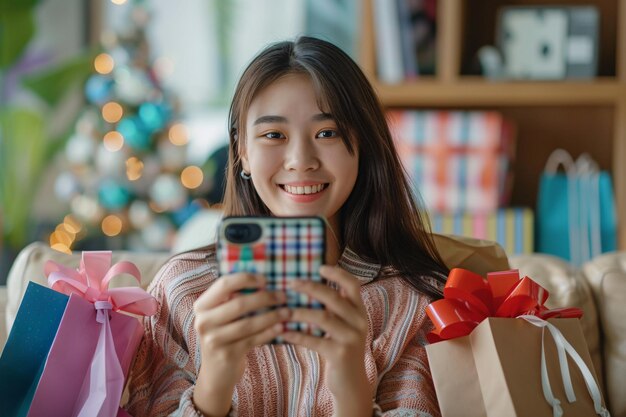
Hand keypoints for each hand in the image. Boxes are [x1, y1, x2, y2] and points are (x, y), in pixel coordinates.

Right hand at [192, 272, 289, 416]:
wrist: (216, 374)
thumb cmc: (225, 336)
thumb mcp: (221, 316)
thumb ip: (233, 298)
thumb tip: (265, 279)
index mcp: (202, 306)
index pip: (224, 284)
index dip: (246, 278)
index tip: (265, 279)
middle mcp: (203, 321)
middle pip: (239, 303)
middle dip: (265, 297)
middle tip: (283, 296)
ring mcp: (214, 339)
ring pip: (249, 323)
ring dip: (272, 316)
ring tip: (288, 311)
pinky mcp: (227, 354)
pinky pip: (253, 339)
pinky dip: (269, 332)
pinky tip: (282, 327)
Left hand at [281, 265, 372, 416]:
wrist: (350, 382)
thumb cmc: (339, 347)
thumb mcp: (342, 325)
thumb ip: (332, 308)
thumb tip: (304, 286)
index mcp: (359, 310)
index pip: (353, 284)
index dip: (338, 273)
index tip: (319, 267)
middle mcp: (359, 321)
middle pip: (334, 298)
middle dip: (311, 288)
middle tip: (290, 283)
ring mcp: (351, 338)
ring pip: (323, 318)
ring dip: (300, 312)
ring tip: (283, 309)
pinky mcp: (340, 354)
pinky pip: (315, 341)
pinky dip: (297, 335)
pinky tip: (282, 332)